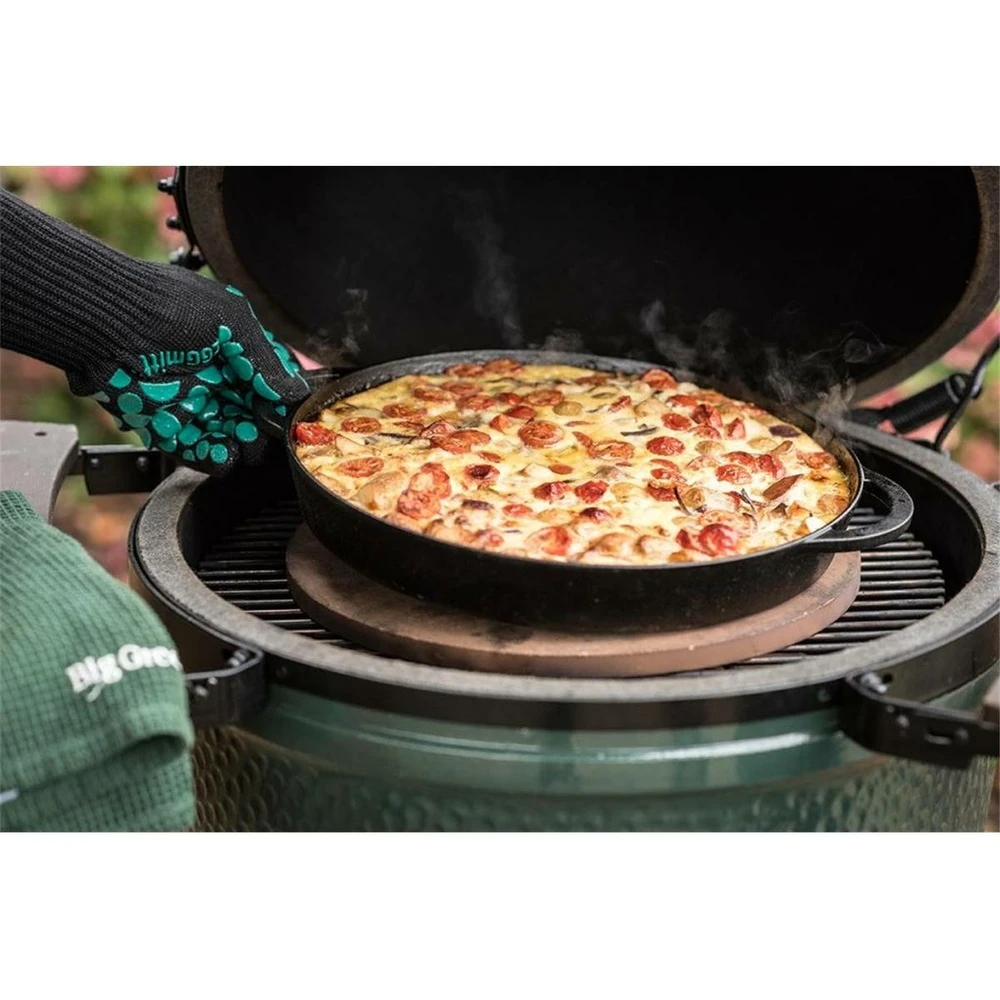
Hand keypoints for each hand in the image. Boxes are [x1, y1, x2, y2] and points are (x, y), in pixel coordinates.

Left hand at [66, 267, 309, 474]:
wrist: (110, 321)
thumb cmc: (167, 306)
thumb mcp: (232, 322)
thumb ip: (266, 360)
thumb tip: (294, 391)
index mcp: (231, 351)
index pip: (266, 385)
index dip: (279, 402)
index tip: (288, 414)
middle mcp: (213, 378)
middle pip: (250, 415)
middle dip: (263, 429)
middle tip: (267, 433)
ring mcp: (190, 402)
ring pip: (226, 436)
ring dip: (241, 446)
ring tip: (246, 447)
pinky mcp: (165, 425)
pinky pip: (195, 450)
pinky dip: (212, 458)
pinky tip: (224, 456)